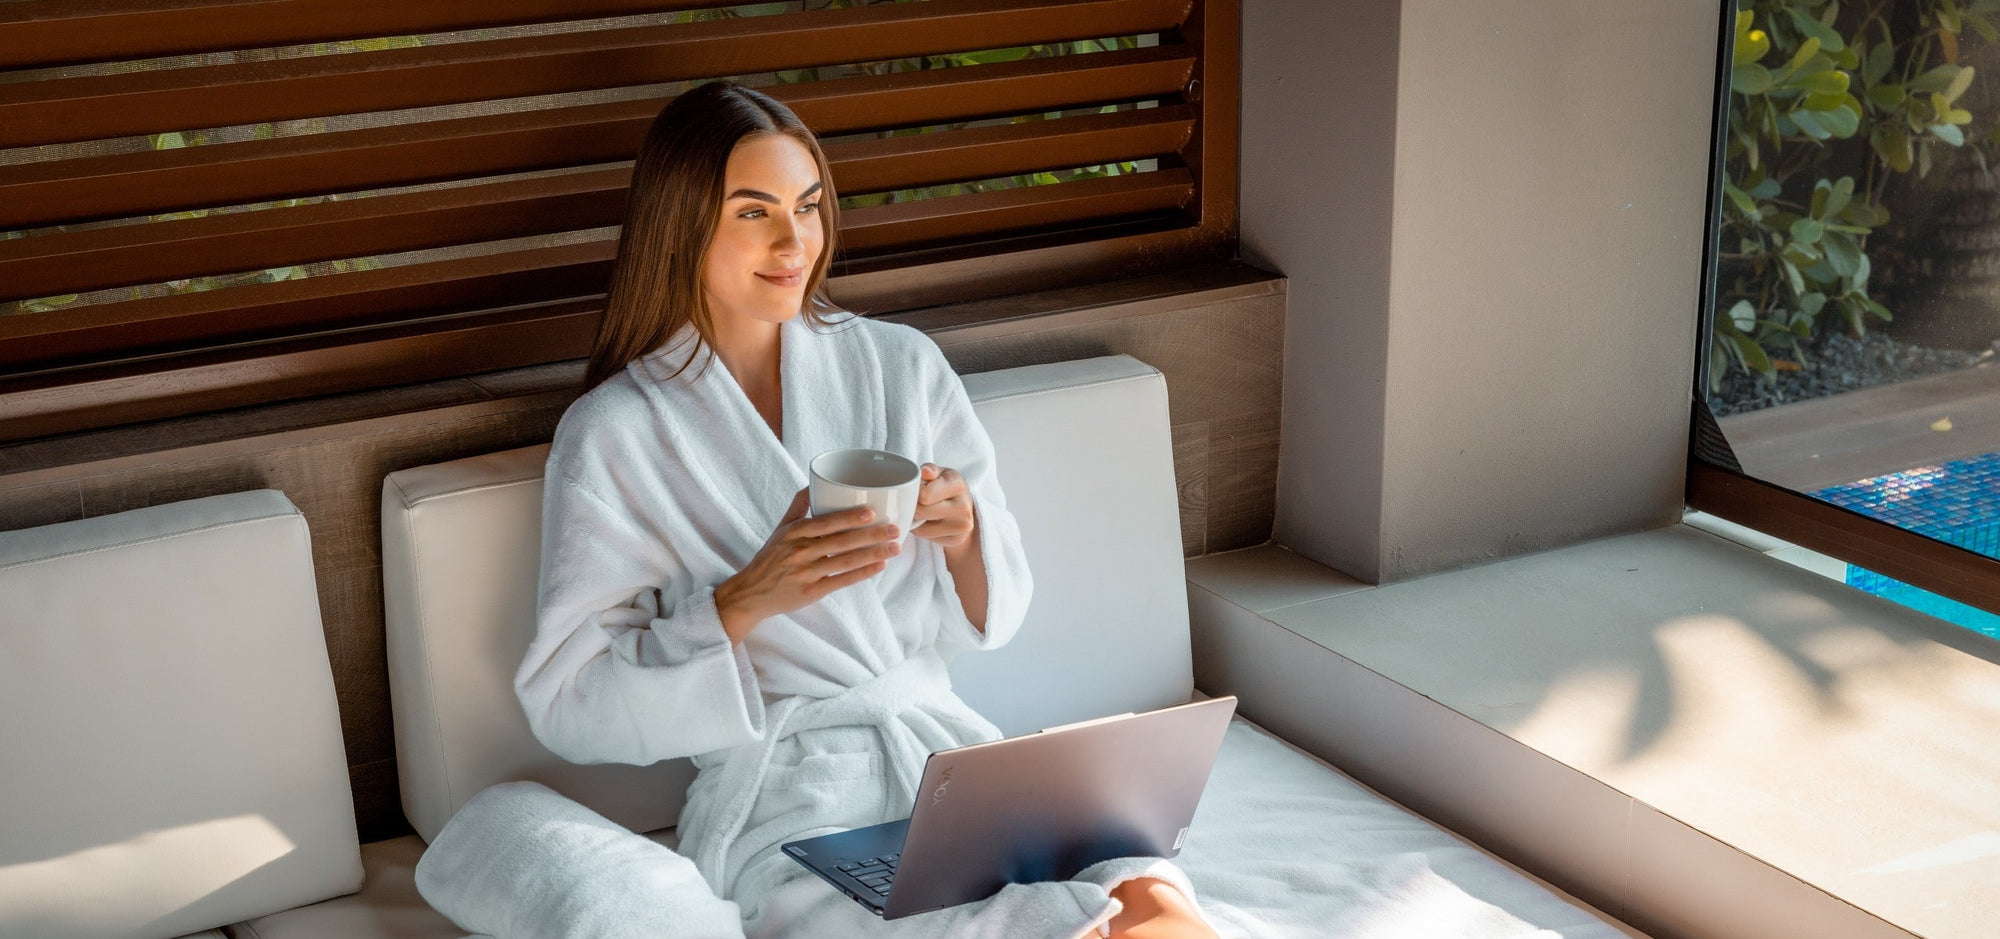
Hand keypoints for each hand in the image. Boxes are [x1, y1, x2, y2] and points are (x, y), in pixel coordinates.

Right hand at [713, 488, 900, 644]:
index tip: (871, 512)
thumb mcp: (780, 529)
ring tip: (895, 548)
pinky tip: (879, 567)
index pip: (825, 523)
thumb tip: (813, 482)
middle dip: (871, 535)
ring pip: (844, 562)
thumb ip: (798, 506)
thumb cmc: (769, 559)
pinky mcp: (811, 592)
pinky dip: (861, 574)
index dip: (848, 518)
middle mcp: (800, 552)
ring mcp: (806, 573)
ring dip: (873, 554)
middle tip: (895, 529)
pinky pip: (841, 581)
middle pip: (841, 542)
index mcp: (794, 533)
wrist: (750, 593)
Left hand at [911, 463, 975, 549]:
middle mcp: (963, 506)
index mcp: (958, 485)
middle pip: (921, 511)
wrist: (964, 507)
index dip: (914, 492)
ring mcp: (962, 525)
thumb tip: (925, 472)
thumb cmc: (946, 487)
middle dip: (913, 507)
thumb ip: (930, 470)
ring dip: (915, 521)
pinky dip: (922, 531)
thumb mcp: (939, 473)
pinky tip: (928, 523)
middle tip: (916, 503)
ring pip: (921, 527)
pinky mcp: (957, 539)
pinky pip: (927, 537)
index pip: (924, 494)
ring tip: (922, 512)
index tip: (916, 490)